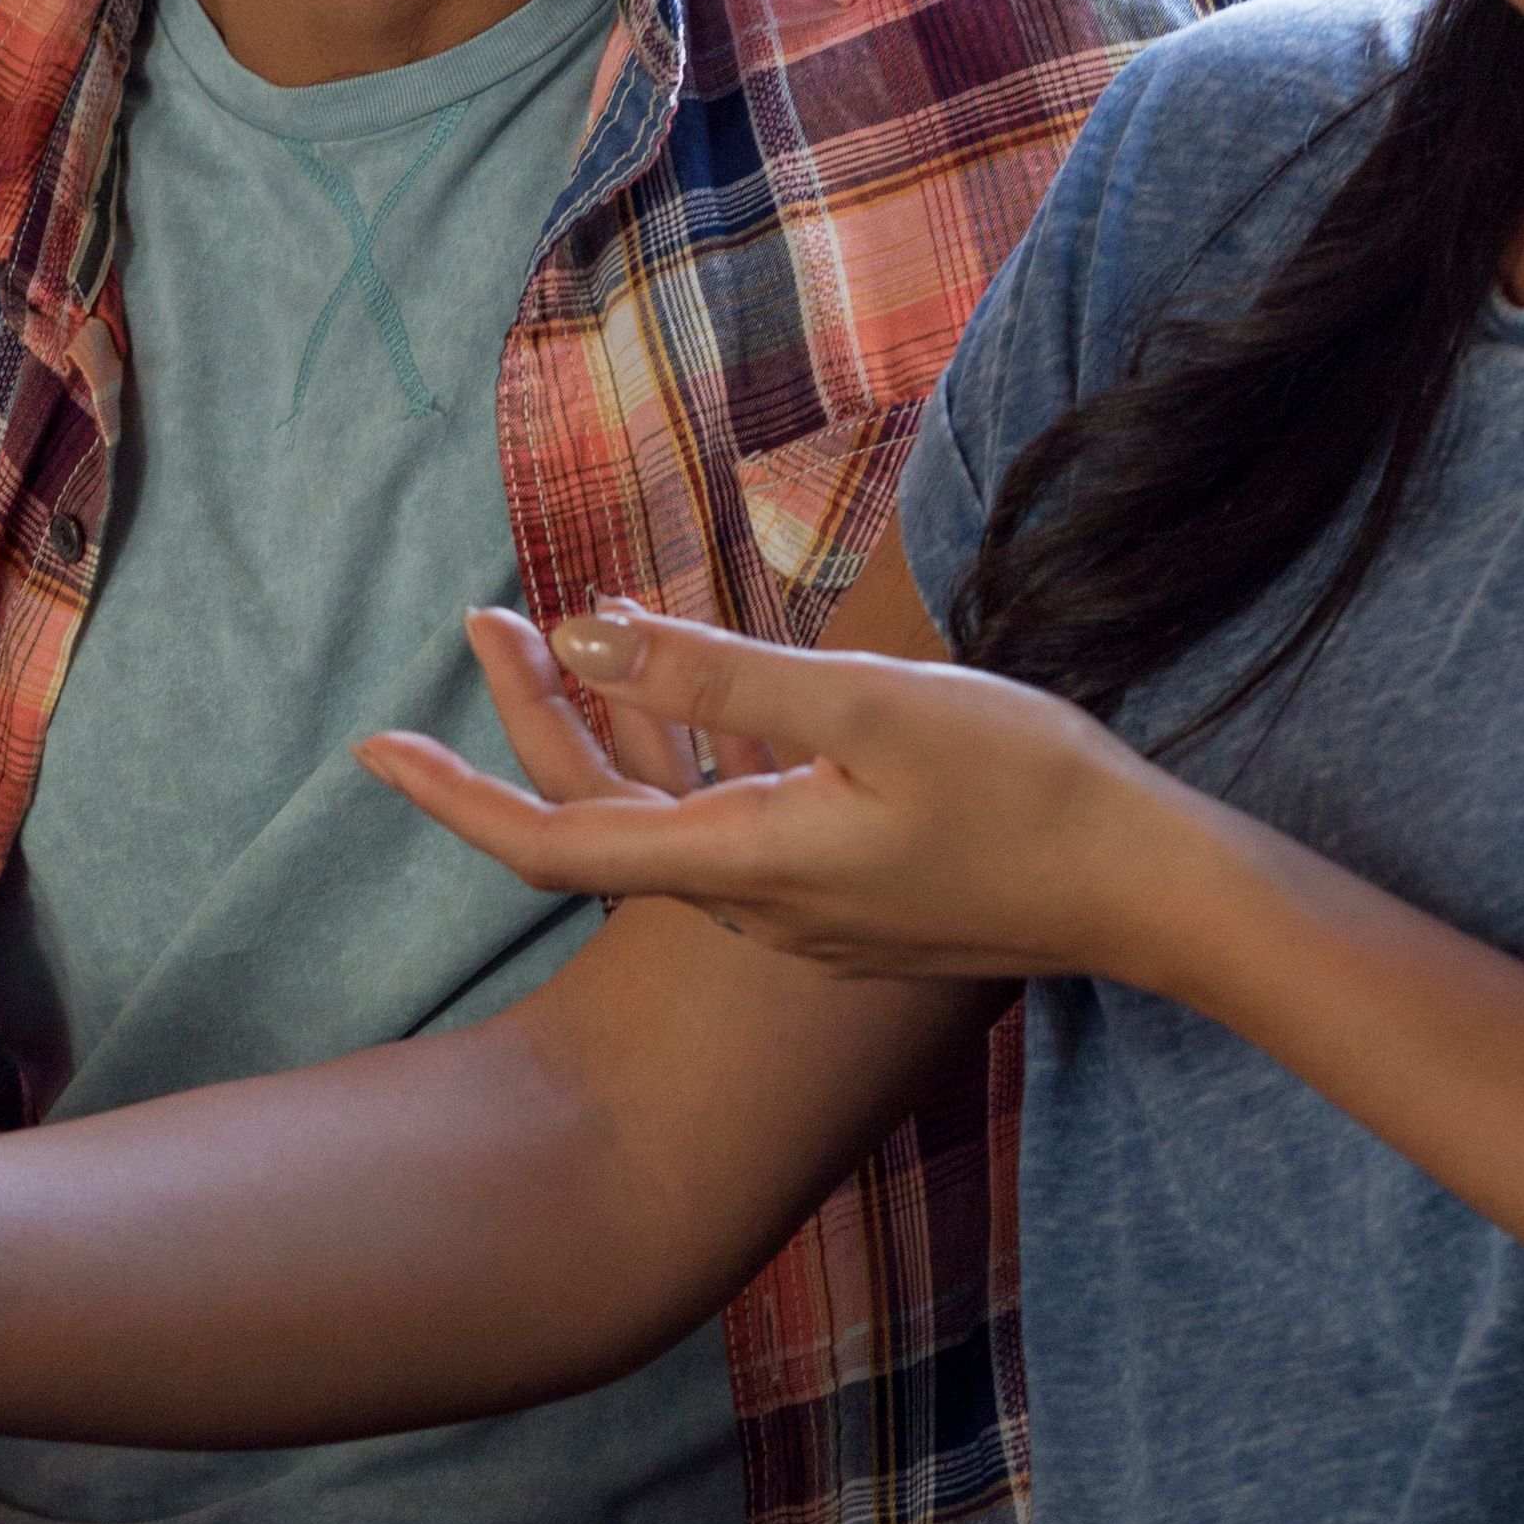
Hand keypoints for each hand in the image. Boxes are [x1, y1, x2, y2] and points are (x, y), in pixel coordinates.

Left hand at [356, 602, 1208, 986]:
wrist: (1151, 889)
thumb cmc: (1026, 788)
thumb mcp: (869, 706)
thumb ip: (720, 675)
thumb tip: (584, 636)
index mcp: (742, 864)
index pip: (552, 842)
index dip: (454, 797)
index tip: (372, 751)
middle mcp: (752, 903)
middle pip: (601, 816)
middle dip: (530, 715)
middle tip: (482, 618)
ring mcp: (804, 905)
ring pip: (668, 809)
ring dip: (607, 718)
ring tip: (562, 620)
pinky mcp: (850, 888)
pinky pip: (732, 814)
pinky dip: (687, 743)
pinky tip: (695, 684)